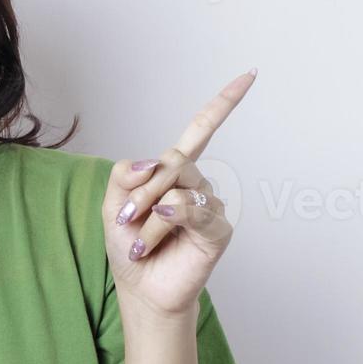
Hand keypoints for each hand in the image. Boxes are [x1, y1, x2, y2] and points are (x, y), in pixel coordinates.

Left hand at [101, 70, 256, 316]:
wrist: (141, 288)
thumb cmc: (130, 246)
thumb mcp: (112, 206)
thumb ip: (124, 175)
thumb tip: (152, 161)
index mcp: (173, 172)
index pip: (203, 129)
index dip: (224, 103)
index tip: (250, 75)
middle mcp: (196, 184)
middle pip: (172, 162)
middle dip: (141, 190)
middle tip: (126, 219)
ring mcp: (210, 205)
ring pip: (177, 189)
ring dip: (150, 216)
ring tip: (140, 241)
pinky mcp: (217, 229)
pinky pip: (194, 210)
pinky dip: (170, 219)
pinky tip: (161, 231)